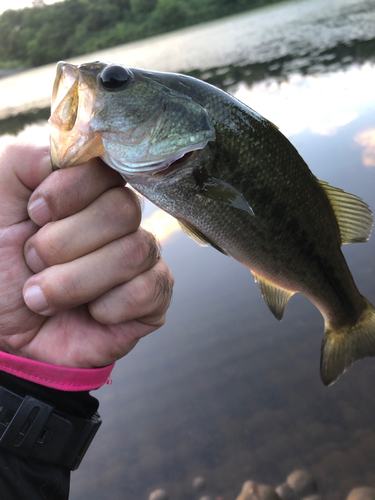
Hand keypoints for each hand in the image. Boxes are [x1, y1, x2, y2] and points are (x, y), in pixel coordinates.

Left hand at [0, 142, 173, 367]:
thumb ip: (30, 159)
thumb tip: (76, 155)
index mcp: (89, 191)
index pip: (107, 169)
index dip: (67, 192)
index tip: (34, 214)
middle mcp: (121, 221)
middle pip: (123, 210)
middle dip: (63, 243)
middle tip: (33, 260)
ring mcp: (140, 260)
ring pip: (134, 252)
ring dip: (74, 281)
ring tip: (43, 296)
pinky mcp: (151, 299)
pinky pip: (150, 290)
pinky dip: (108, 307)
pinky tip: (88, 313)